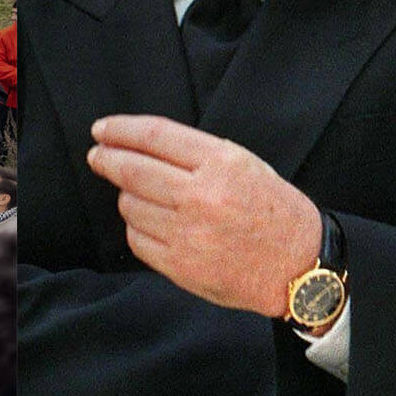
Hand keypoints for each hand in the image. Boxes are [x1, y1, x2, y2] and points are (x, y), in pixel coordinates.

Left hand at [87, 115, 321, 318]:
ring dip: (126, 196)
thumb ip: (195, 153)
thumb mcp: (244, 163)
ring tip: (140, 196)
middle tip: (96, 156)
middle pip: (132, 169)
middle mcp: (201, 196)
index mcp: (220, 163)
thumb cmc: (272, 210)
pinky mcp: (180, 266)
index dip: (120, 130)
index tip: (102, 130)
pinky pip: (137, 239)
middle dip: (106, 159)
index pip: (154, 136)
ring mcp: (188, 233)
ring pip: (130, 205)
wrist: (298, 266)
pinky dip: (136, 227)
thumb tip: (138, 145)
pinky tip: (149, 222)